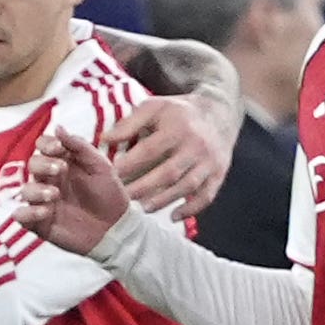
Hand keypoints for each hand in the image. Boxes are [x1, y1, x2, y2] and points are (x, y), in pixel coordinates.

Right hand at [21, 131, 133, 255]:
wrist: (117, 229)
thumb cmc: (110, 195)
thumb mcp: (100, 166)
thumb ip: (79, 146)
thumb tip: (57, 127)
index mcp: (63, 163)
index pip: (43, 146)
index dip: (46, 144)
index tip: (58, 148)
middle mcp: (50, 180)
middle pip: (32, 164)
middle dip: (43, 164)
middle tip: (60, 170)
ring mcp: (44, 202)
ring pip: (25, 189)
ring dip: (36, 189)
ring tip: (54, 195)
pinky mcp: (41, 223)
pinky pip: (21, 216)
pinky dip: (27, 212)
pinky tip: (45, 212)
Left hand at [105, 93, 228, 217]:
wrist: (220, 113)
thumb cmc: (179, 112)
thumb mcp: (155, 107)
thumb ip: (129, 123)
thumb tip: (105, 139)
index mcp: (178, 127)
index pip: (150, 149)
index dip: (130, 164)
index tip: (112, 175)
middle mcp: (196, 145)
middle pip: (168, 172)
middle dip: (144, 187)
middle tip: (124, 198)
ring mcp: (209, 161)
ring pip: (187, 186)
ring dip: (165, 200)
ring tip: (144, 208)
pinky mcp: (219, 174)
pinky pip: (206, 195)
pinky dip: (190, 209)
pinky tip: (173, 217)